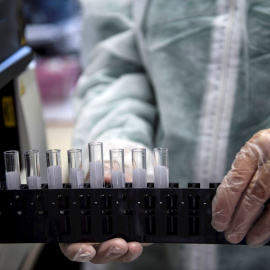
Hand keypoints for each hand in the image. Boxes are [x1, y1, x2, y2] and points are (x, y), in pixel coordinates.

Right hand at [59, 172, 149, 262]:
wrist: (119, 184)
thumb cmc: (102, 185)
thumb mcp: (101, 179)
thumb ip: (104, 178)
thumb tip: (109, 178)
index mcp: (79, 228)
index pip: (73, 246)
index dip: (78, 251)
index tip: (87, 250)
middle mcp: (93, 239)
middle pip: (97, 254)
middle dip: (108, 252)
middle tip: (118, 244)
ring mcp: (111, 241)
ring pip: (115, 254)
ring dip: (125, 253)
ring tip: (133, 245)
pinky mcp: (128, 240)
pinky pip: (131, 249)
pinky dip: (137, 247)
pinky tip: (142, 242)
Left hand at [212, 129, 269, 246]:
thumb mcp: (258, 151)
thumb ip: (244, 172)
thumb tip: (228, 203)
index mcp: (257, 147)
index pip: (236, 179)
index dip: (225, 203)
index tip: (218, 219)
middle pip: (254, 194)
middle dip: (240, 219)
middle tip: (230, 234)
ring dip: (260, 227)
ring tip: (249, 239)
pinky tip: (267, 232)